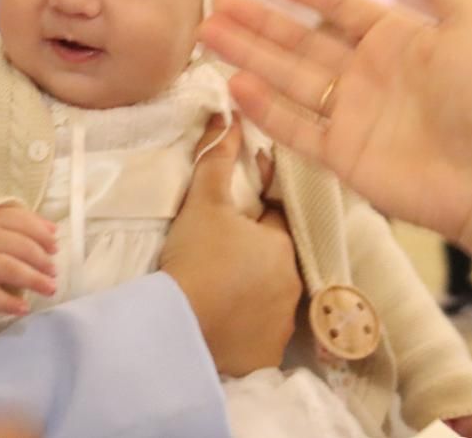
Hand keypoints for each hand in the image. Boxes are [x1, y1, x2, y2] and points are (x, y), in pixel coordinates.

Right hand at [0, 203, 57, 315]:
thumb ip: (22, 220)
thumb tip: (53, 230)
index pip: (22, 223)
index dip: (42, 235)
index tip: (55, 247)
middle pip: (21, 247)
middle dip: (42, 260)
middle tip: (54, 271)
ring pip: (10, 269)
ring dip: (33, 279)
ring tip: (50, 288)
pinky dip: (8, 303)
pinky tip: (23, 308)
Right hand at [160, 116, 300, 376]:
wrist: (179, 327)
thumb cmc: (198, 257)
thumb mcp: (204, 203)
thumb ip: (218, 159)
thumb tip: (229, 116)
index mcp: (283, 244)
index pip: (275, 218)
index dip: (257, 210)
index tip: (236, 209)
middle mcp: (293, 284)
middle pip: (275, 260)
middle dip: (256, 253)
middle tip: (222, 251)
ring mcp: (282, 324)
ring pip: (270, 298)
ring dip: (253, 291)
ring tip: (221, 288)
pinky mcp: (266, 355)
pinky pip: (261, 336)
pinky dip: (248, 329)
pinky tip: (227, 324)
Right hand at [199, 0, 471, 312]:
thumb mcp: (471, 20)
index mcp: (395, 39)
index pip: (336, 4)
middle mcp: (366, 73)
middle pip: (300, 40)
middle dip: (258, 21)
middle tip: (218, 1)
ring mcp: (350, 114)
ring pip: (288, 79)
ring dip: (249, 56)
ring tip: (209, 34)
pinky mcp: (342, 154)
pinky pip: (295, 128)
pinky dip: (265, 109)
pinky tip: (235, 85)